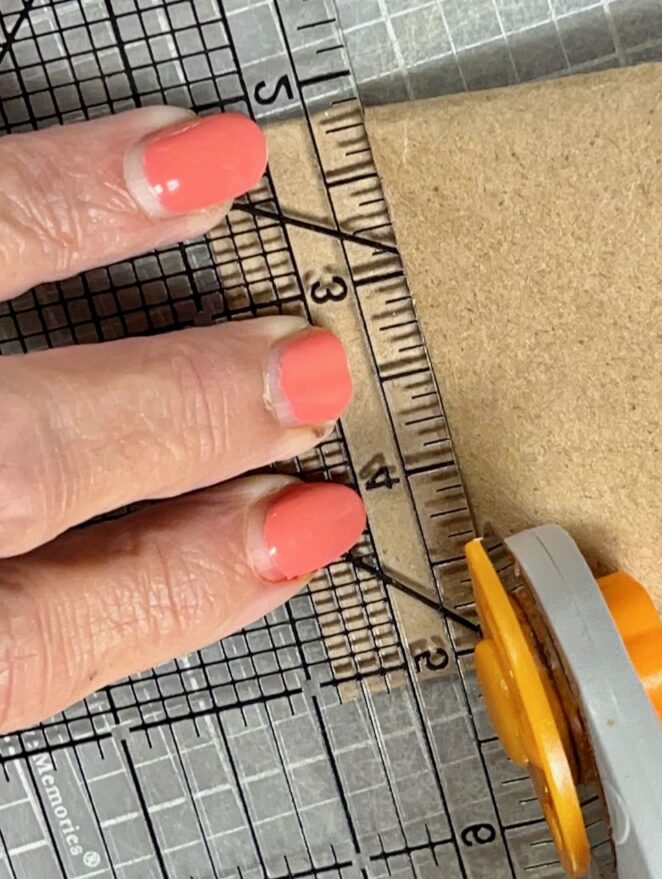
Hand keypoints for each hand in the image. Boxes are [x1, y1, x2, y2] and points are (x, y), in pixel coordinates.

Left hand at [0, 108, 365, 731]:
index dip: (194, 585)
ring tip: (210, 173)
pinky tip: (130, 139)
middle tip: (308, 371)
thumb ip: (78, 608)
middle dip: (182, 416)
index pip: (51, 640)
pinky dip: (30, 183)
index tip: (315, 525)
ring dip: (79, 229)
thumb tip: (245, 536)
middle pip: (24, 470)